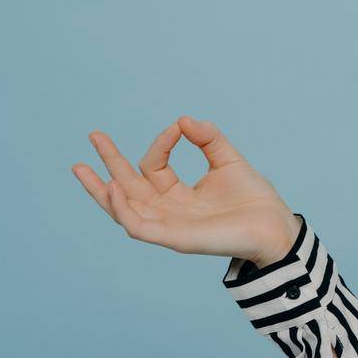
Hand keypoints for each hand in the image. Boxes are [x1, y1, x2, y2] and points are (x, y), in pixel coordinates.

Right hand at [71, 116, 302, 267]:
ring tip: (82, 167)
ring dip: (101, 190)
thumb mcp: (227, 159)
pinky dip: (122, 209)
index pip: (154, 166)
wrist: (275, 226)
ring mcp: (169, 226)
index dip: (161, 144)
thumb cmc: (254, 200)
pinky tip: (114, 187)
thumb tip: (183, 119)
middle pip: (127, 187)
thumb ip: (207, 138)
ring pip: (123, 210)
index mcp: (178, 194)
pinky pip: (138, 226)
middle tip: (93, 135)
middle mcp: (168, 211)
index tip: (178, 128)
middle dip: (108, 163)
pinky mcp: (174, 238)